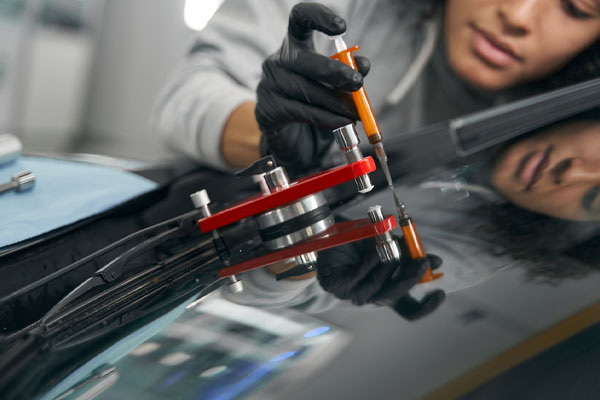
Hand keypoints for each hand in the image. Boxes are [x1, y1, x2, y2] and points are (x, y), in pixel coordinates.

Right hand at [255, 2, 369, 175]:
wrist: (294, 138)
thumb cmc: (316, 104)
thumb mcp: (335, 85)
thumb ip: (348, 72)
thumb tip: (363, 64)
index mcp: (294, 45)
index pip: (300, 18)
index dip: (318, 17)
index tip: (341, 27)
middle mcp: (277, 61)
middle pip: (305, 60)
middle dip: (334, 72)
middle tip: (357, 83)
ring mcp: (268, 85)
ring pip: (307, 92)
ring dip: (336, 104)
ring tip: (356, 113)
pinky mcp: (267, 110)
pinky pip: (302, 112)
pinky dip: (327, 118)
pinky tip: (341, 122)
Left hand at [316, 235, 445, 319]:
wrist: (331, 231)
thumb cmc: (362, 239)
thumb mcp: (391, 245)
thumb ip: (410, 254)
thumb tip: (435, 262)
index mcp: (386, 291)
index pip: (408, 311)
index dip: (426, 307)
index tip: (440, 293)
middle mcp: (371, 296)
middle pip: (395, 298)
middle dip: (410, 279)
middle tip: (422, 261)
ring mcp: (352, 293)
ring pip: (377, 286)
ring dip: (389, 265)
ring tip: (395, 246)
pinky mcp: (337, 285)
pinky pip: (357, 276)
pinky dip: (369, 262)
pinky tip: (375, 250)